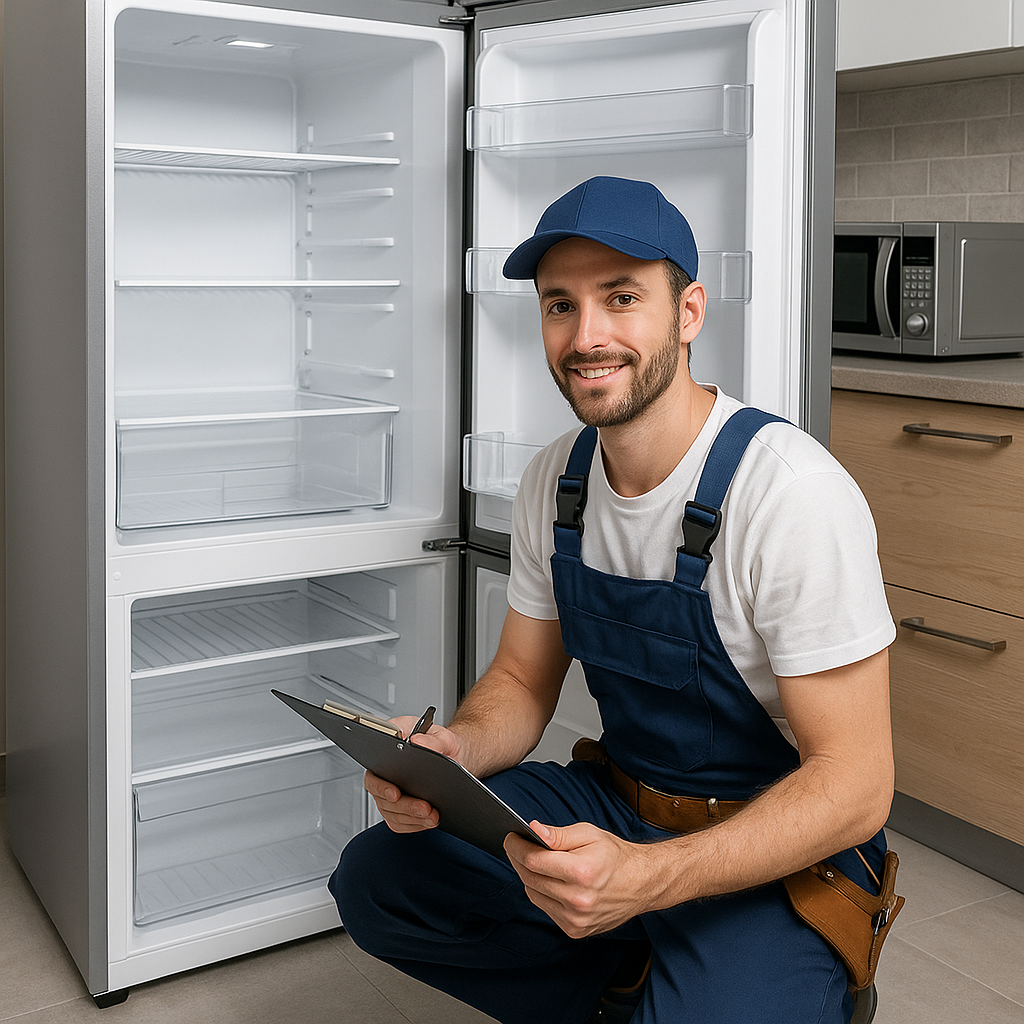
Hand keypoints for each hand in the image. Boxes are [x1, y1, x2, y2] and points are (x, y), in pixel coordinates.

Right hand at [362, 718, 465, 834]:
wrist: (454, 758)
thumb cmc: (442, 744)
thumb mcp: (442, 737)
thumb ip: (432, 739)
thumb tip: (418, 742)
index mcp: (388, 753)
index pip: (374, 773)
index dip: (381, 786)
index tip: (396, 794)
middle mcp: (384, 774)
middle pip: (383, 798)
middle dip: (405, 807)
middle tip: (425, 808)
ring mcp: (389, 794)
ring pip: (392, 814)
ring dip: (412, 818)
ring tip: (432, 816)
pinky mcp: (398, 809)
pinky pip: (400, 823)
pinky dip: (415, 825)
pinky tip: (428, 821)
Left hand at [504, 821, 655, 937]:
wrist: (641, 884)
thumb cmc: (614, 855)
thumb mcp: (589, 834)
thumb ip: (558, 834)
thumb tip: (532, 829)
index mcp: (582, 872)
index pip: (534, 860)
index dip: (516, 847)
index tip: (510, 837)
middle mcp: (578, 900)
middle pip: (530, 879)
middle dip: (517, 859)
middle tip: (515, 845)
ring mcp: (576, 919)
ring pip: (534, 895)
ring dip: (527, 877)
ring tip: (528, 860)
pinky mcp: (575, 930)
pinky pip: (546, 909)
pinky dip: (540, 893)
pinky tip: (544, 879)